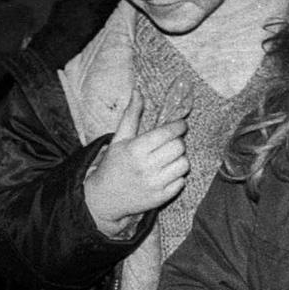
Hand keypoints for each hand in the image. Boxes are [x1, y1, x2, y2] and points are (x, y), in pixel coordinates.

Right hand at [81, 92, 188, 236]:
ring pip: (184, 164)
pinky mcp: (161, 198)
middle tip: (169, 143)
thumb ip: (131, 115)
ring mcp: (154, 184)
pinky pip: (181, 182)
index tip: (180, 125)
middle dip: (177, 142)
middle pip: (179, 147)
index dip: (178, 126)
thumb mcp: (119, 139)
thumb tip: (138, 91)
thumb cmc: (113, 164)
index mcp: (135, 149)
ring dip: (179, 159)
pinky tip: (164, 174)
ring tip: (167, 159)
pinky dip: (176, 176)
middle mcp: (146, 167)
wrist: (104, 198)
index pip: (168, 132)